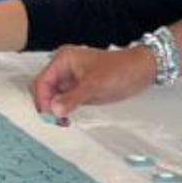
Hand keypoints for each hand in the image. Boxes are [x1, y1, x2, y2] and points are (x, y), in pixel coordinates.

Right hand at [31, 41, 155, 122]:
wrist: (140, 70)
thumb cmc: (120, 70)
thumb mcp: (95, 85)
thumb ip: (72, 98)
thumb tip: (54, 110)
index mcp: (63, 60)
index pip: (42, 82)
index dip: (42, 100)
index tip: (49, 115)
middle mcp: (63, 68)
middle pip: (43, 89)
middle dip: (46, 105)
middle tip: (56, 121)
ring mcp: (70, 79)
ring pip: (52, 97)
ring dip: (54, 110)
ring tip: (63, 122)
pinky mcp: (78, 88)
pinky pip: (63, 100)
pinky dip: (63, 110)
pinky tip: (68, 119)